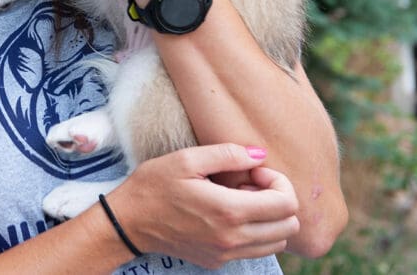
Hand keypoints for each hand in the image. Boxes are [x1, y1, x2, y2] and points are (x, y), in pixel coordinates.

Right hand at [107, 144, 299, 268]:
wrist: (128, 222)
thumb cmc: (153, 186)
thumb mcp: (186, 160)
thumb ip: (227, 154)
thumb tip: (259, 155)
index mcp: (229, 210)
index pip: (287, 204)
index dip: (279, 182)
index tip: (254, 172)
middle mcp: (233, 237)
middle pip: (289, 226)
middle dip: (278, 200)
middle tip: (250, 185)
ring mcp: (226, 253)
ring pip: (278, 242)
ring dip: (269, 219)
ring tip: (242, 201)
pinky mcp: (218, 261)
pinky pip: (256, 251)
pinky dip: (256, 233)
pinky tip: (230, 215)